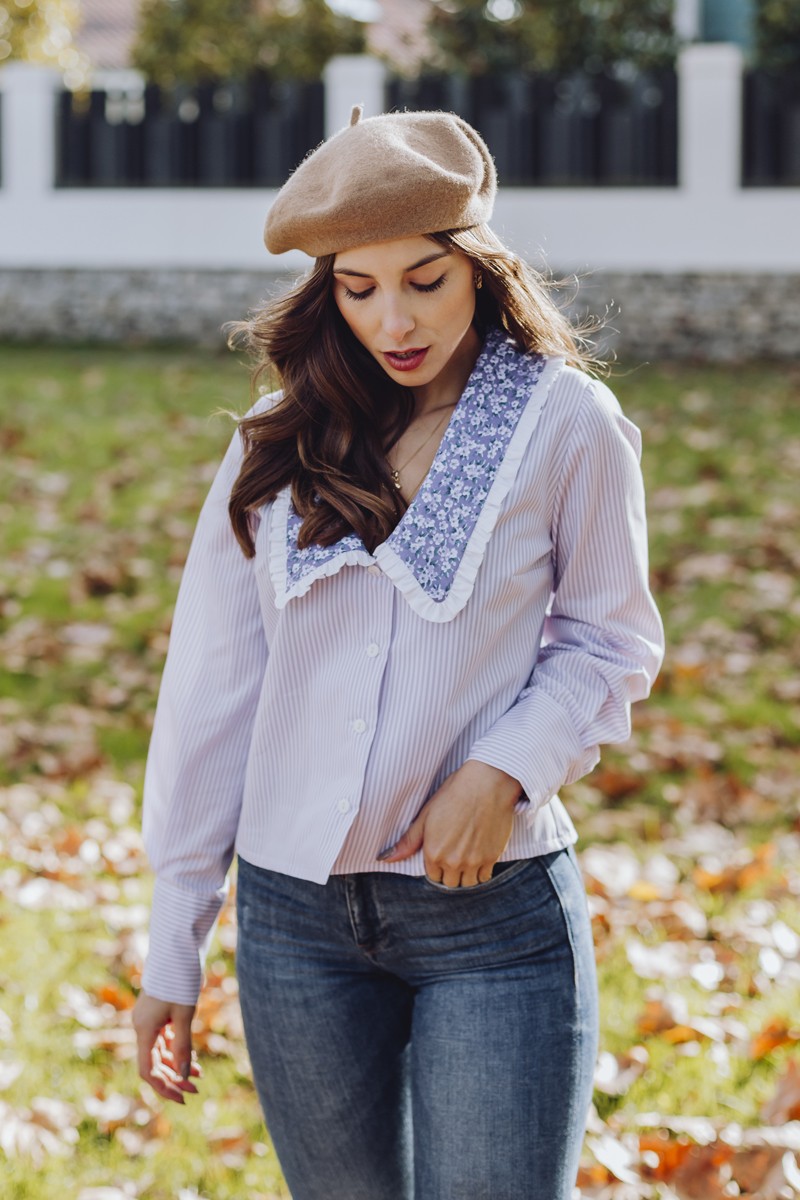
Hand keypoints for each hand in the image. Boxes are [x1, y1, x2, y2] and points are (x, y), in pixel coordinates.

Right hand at [132, 991, 200, 1104]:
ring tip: (199, 1076)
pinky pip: (165, 1039)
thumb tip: (183, 1077)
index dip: (164, 1086)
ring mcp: (149, 1020)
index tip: (183, 1097)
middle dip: (173, 1078)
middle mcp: (142, 1027)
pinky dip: (177, 1050)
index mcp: (144, 1029)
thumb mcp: (184, 1015)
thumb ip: (182, 1046)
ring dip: (176, 1065)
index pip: (147, 1070)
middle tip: (195, 1090)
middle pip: (153, 1063)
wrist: (178, 949)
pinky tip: (193, 1060)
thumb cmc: (180, 980)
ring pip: (160, 1052)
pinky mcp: (158, 1014)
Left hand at [378, 760, 521, 886]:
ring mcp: (474, 861)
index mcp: (434, 852)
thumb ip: (409, 841)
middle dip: (450, 874)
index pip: (432, 877)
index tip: (441, 856)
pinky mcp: (492, 857)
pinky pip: (485, 877)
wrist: (486, 784)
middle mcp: (453, 862)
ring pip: (468, 884)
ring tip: (467, 858)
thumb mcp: (426, 815)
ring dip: (466, 875)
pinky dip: (481, 871)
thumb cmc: (454, 794)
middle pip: (450, 883)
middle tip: (454, 856)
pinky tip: (479, 856)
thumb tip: (385, 858)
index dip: (436, 867)